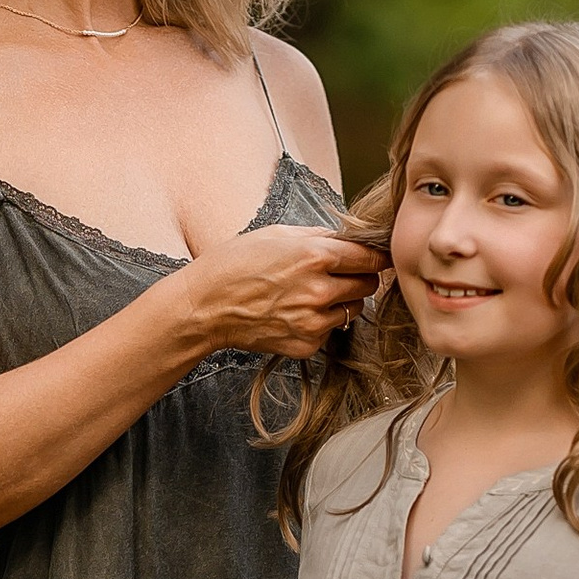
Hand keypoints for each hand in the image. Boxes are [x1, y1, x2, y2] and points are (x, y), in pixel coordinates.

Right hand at [180, 223, 380, 361]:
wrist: (204, 307)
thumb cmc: (235, 263)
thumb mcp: (277, 234)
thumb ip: (320, 236)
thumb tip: (351, 238)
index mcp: (315, 256)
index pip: (371, 258)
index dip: (374, 256)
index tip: (372, 257)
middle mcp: (319, 290)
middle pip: (369, 285)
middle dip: (359, 277)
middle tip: (339, 274)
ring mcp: (313, 322)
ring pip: (354, 310)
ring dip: (343, 301)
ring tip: (312, 293)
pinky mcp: (306, 344)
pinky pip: (331, 331)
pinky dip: (321, 322)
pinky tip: (295, 312)